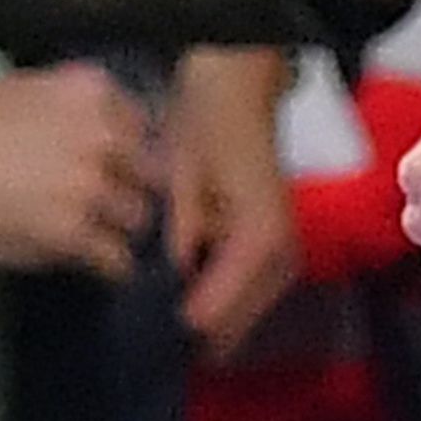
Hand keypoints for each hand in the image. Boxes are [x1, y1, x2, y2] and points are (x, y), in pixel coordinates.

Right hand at [0, 61, 162, 279]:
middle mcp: (104, 135)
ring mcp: (92, 185)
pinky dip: (113, 265)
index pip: (147, 124)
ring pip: (140, 216)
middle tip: (121, 203)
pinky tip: (104, 265)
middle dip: (139, 188)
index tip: (128, 167)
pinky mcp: (74, 233)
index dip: (137, 150)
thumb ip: (80, 106)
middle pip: (153, 171)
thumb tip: (114, 131)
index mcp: (93, 93)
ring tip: (109, 235)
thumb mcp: (31, 88)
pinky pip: (116, 257)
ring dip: (125, 227)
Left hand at [162, 46, 305, 357]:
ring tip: (158, 319)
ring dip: (206, 322)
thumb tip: (170, 285)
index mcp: (260, 239)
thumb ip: (179, 237)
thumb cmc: (206, 124)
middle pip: (234, 327)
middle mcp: (282, 256)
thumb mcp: (181, 179)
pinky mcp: (277, 248)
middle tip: (142, 335)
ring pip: (242, 317)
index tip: (136, 335)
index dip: (174, 327)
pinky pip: (246, 295)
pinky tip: (183, 295)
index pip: (215, 313)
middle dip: (192, 335)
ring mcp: (285, 255)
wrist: (239, 86)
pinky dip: (217, 301)